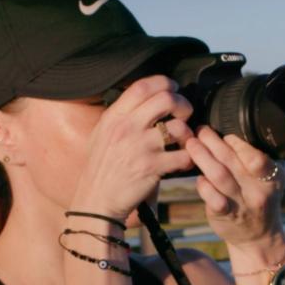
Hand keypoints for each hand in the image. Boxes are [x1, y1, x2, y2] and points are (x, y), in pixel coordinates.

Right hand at [71, 75, 194, 219]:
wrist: (96, 201)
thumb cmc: (101, 168)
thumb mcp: (101, 134)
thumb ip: (120, 116)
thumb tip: (143, 98)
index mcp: (114, 117)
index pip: (143, 86)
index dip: (164, 83)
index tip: (174, 89)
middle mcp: (127, 128)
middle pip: (166, 100)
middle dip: (182, 105)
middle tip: (184, 115)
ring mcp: (140, 147)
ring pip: (178, 127)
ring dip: (188, 134)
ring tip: (184, 142)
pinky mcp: (152, 167)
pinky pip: (183, 155)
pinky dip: (188, 158)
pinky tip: (183, 162)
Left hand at [185, 126, 284, 248]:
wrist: (258, 237)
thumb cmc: (259, 197)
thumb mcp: (270, 178)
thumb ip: (260, 156)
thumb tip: (240, 126)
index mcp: (273, 177)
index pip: (256, 156)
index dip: (237, 143)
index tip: (224, 133)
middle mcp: (259, 191)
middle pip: (232, 161)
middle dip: (212, 142)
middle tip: (200, 130)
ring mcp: (242, 205)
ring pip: (219, 176)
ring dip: (202, 157)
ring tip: (191, 144)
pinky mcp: (226, 216)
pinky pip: (212, 198)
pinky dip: (203, 186)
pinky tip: (197, 177)